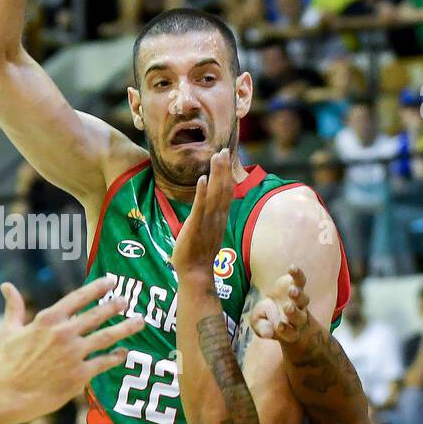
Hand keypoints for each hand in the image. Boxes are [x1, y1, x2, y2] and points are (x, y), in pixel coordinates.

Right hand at [0, 276, 143, 421]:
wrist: (9, 395)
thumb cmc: (7, 364)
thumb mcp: (8, 331)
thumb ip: (13, 307)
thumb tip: (6, 286)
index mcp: (48, 319)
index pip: (78, 298)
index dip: (97, 288)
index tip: (111, 281)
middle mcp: (64, 333)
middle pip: (97, 315)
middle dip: (115, 306)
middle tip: (128, 300)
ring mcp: (74, 354)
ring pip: (106, 337)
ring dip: (125, 328)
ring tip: (140, 322)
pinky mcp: (80, 374)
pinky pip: (104, 363)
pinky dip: (116, 357)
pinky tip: (124, 353)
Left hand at [171, 148, 233, 280]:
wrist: (196, 274)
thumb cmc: (199, 255)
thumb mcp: (207, 232)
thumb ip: (209, 218)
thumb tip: (207, 207)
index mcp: (220, 218)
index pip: (226, 191)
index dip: (227, 173)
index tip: (226, 157)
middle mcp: (217, 217)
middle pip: (224, 188)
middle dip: (224, 169)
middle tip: (224, 149)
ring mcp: (208, 222)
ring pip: (215, 194)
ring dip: (216, 175)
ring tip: (216, 157)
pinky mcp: (195, 226)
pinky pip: (200, 207)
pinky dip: (202, 193)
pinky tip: (203, 179)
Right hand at [249, 265, 310, 342]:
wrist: (275, 304)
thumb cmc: (266, 317)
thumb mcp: (258, 323)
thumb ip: (261, 328)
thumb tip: (267, 333)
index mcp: (288, 330)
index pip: (289, 333)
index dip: (285, 330)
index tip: (278, 326)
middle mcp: (297, 317)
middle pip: (299, 317)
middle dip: (293, 312)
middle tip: (288, 307)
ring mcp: (299, 301)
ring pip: (302, 300)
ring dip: (297, 295)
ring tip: (291, 290)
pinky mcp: (297, 286)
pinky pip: (300, 280)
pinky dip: (297, 274)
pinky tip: (292, 268)